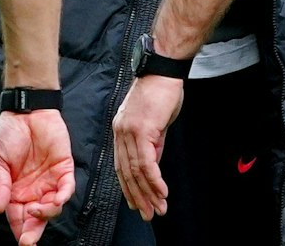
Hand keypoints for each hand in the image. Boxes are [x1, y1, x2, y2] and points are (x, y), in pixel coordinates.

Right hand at [0, 108, 76, 245]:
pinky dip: (63, 196)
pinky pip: (66, 188)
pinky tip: (55, 200)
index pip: (18, 217)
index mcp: (15, 191)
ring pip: (52, 207)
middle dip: (33, 231)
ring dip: (46, 214)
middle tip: (29, 240)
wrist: (26, 110)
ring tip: (36, 210)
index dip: (19, 230)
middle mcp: (33, 190)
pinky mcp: (64, 168)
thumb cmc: (9, 134)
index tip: (21, 241)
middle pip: (36, 218)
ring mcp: (49, 180)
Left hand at [112, 75, 184, 221]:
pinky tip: (162, 192)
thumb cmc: (162, 90)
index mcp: (121, 129)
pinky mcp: (142, 130)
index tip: (137, 203)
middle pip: (126, 172)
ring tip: (158, 208)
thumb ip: (153, 142)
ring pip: (136, 171)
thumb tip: (154, 163)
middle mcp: (121, 132)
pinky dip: (154, 180)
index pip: (122, 165)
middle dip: (138, 196)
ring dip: (149, 193)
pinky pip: (146, 163)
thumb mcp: (155, 121)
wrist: (164, 70)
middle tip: (148, 213)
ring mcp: (129, 131)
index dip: (129, 187)